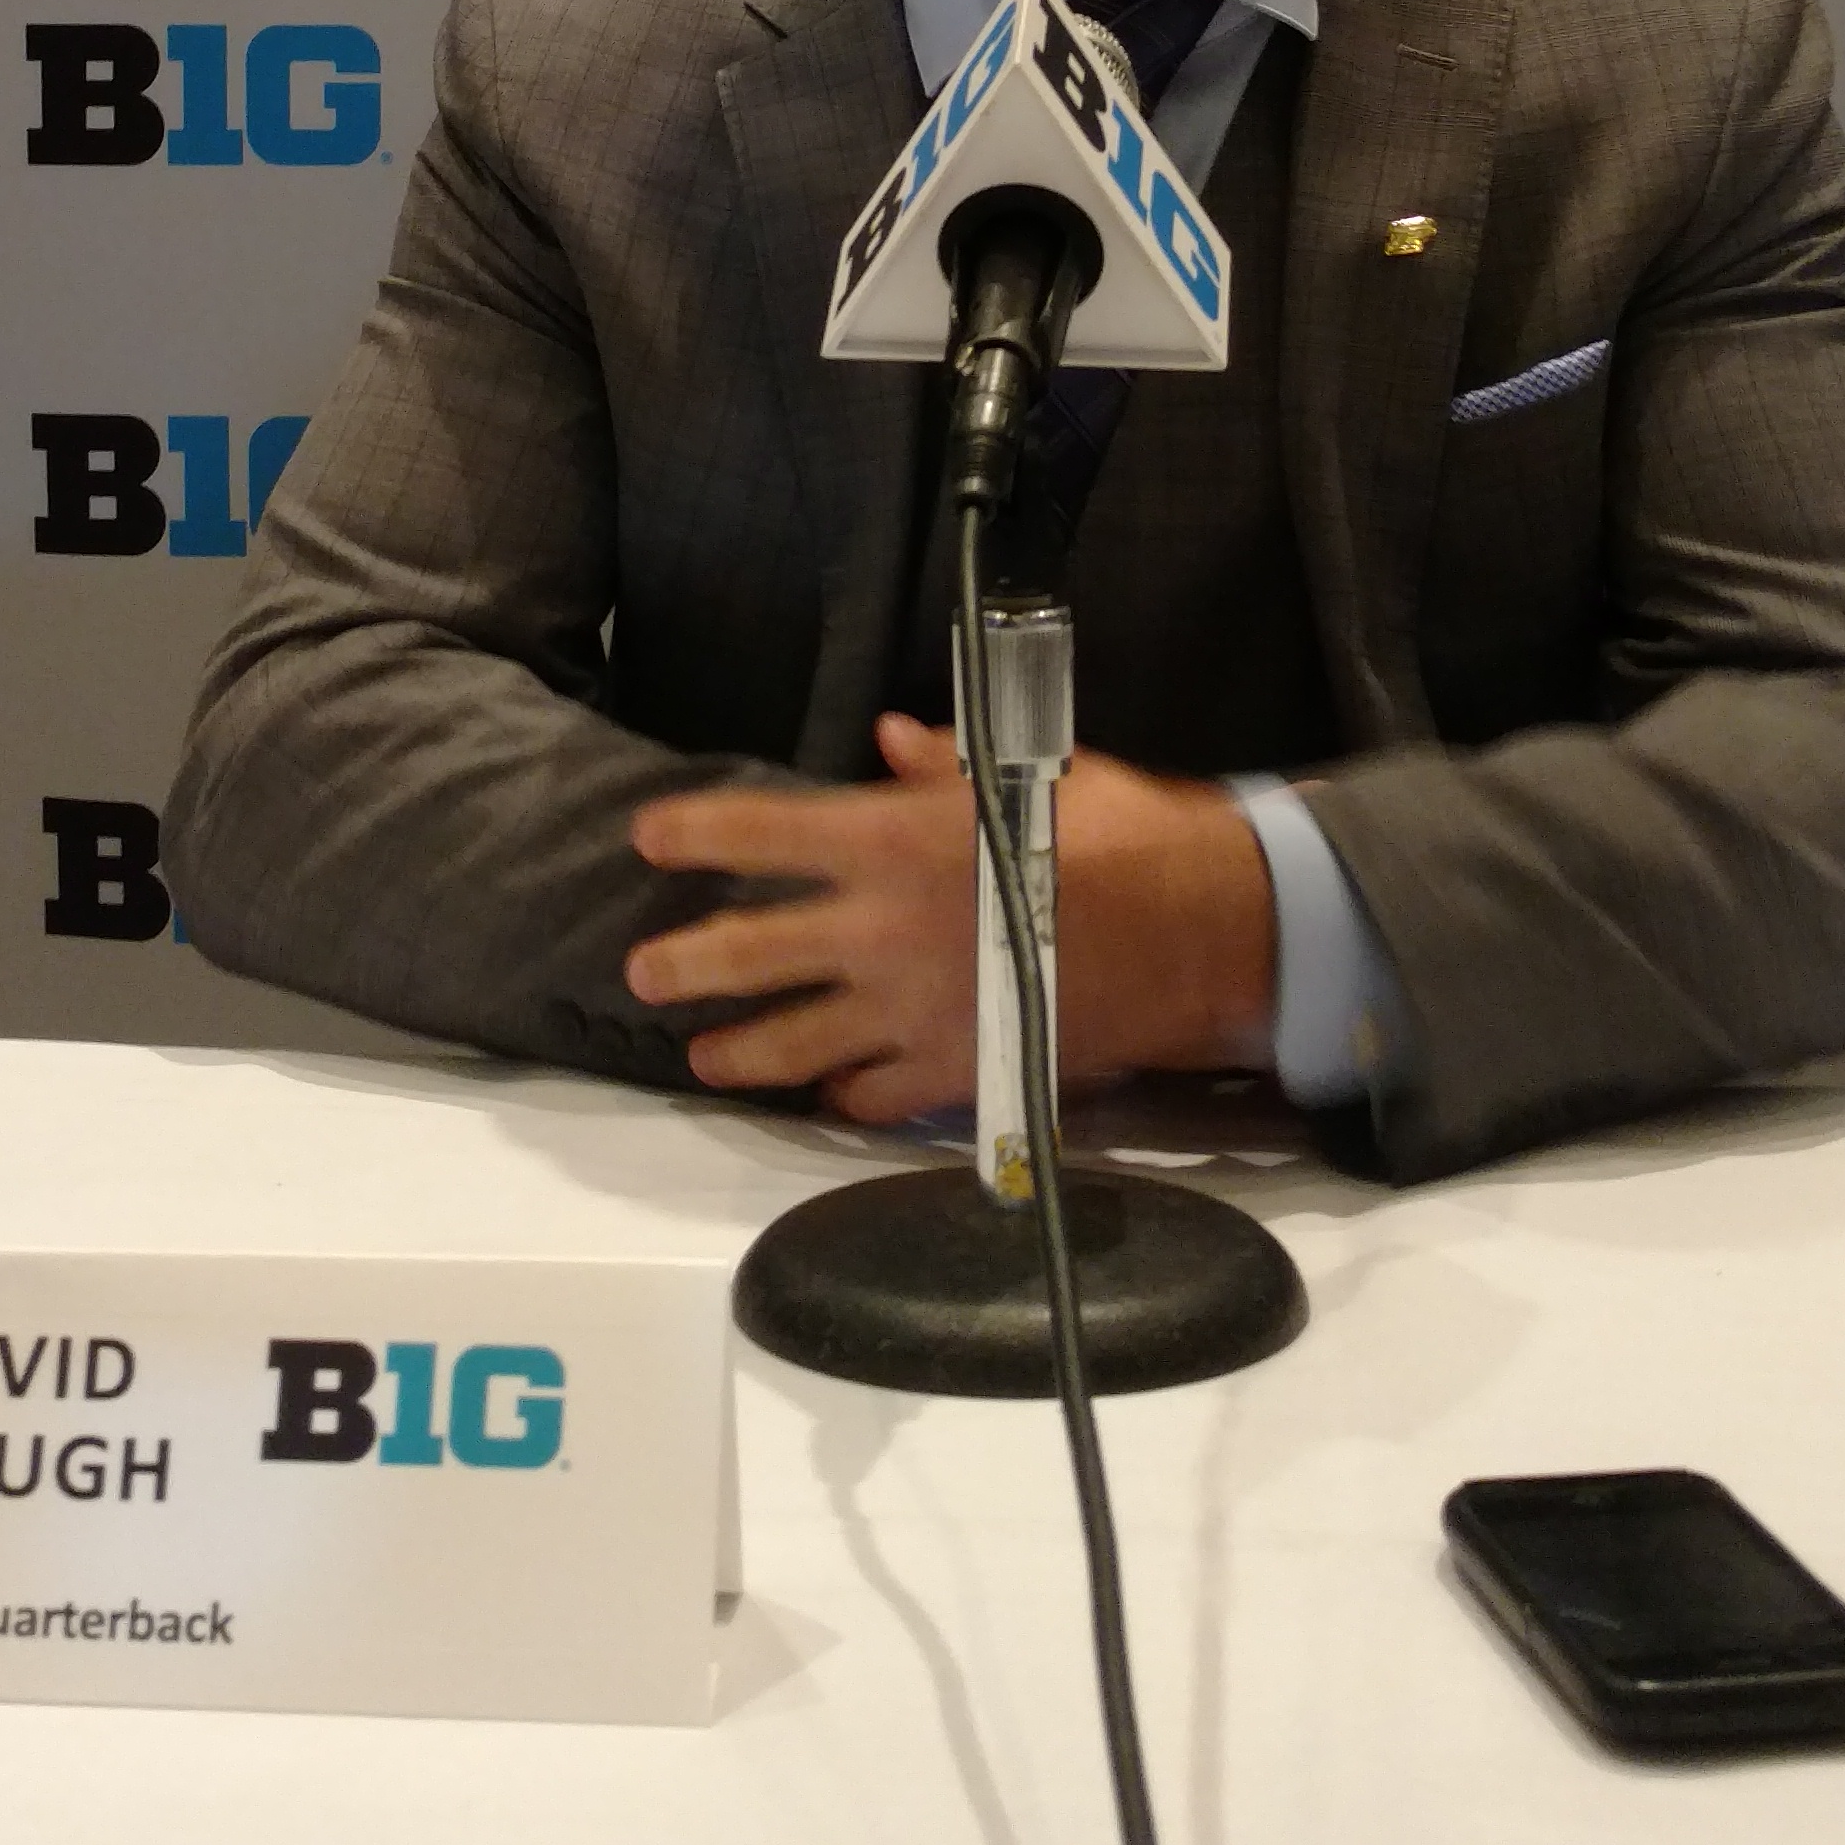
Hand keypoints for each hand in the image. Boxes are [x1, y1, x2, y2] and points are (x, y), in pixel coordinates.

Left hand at [626, 720, 1278, 1122]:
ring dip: (738, 1052)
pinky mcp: (956, 1070)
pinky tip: (827, 1098)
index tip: (648, 838)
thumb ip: (942, 768)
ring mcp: (911, 1010)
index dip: (692, 833)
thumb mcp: (1027, 775)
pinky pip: (874, 1097)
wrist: (1200, 930)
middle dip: (684, 965)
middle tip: (643, 973)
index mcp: (891, 839)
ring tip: (705, 1057)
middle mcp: (881, 929)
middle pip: (748, 953)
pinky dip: (843, 1100)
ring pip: (793, 1044)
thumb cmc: (1121, 834)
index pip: (758, 832)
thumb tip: (892, 743)